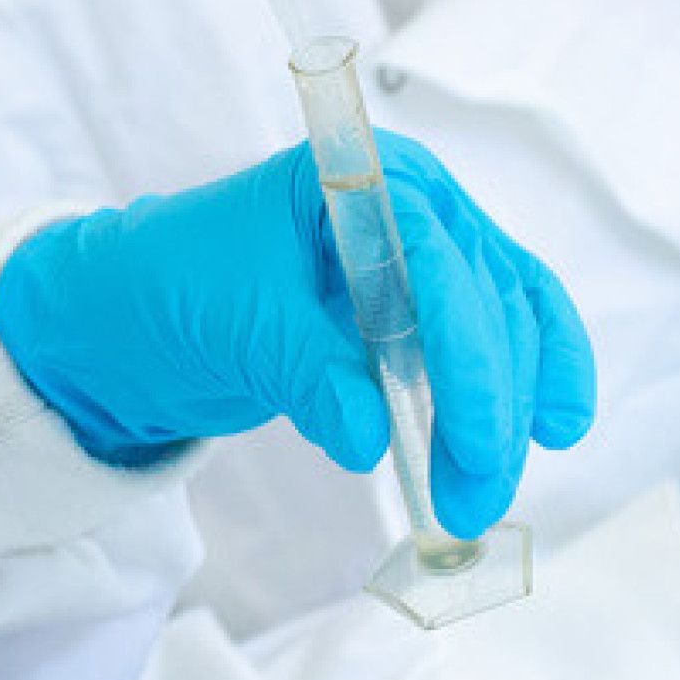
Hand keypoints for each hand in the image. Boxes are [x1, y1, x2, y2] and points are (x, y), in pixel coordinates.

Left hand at [0, 139, 595, 533]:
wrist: (136, 311)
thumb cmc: (177, 283)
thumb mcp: (241, 325)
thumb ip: (311, 374)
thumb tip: (370, 435)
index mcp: (363, 177)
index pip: (444, 259)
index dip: (472, 351)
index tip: (478, 437)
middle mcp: (412, 205)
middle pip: (491, 297)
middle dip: (492, 402)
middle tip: (473, 497)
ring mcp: (425, 260)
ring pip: (507, 327)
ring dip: (505, 417)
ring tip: (475, 503)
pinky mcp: (424, 315)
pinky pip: (494, 344)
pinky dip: (515, 388)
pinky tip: (543, 432)